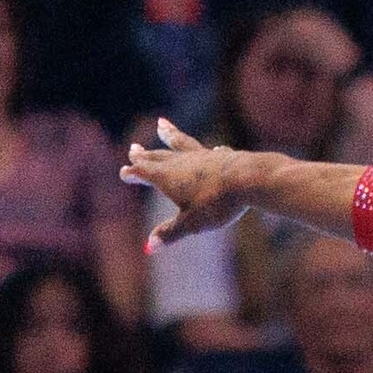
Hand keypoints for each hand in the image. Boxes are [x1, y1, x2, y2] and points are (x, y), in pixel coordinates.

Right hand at [124, 118, 261, 245]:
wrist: (249, 179)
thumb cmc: (217, 202)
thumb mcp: (192, 223)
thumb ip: (170, 232)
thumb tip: (149, 248)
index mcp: (167, 176)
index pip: (144, 172)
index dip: (132, 173)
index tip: (123, 173)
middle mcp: (181, 162)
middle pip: (158, 156)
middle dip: (145, 155)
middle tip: (133, 149)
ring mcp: (202, 156)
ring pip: (181, 144)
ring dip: (170, 136)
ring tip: (162, 124)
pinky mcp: (223, 156)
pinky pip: (209, 152)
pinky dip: (204, 150)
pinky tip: (212, 150)